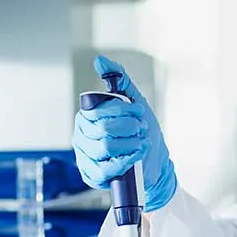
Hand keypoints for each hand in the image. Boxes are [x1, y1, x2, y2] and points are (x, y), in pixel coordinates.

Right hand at [72, 55, 177, 211]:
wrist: (154, 163)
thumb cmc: (141, 132)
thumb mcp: (135, 102)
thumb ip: (119, 80)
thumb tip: (100, 60)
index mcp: (87, 116)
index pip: (99, 110)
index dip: (123, 110)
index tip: (139, 112)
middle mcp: (81, 136)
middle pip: (103, 129)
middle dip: (129, 128)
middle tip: (141, 129)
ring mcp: (85, 157)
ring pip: (105, 148)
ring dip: (130, 144)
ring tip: (141, 143)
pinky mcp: (92, 176)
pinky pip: (104, 170)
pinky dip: (125, 162)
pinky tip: (136, 157)